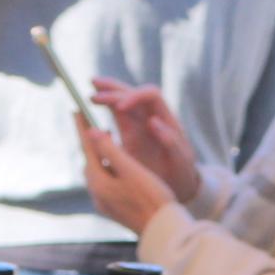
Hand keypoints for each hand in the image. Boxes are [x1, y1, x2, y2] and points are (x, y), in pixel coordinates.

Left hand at [77, 116, 175, 236]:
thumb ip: (110, 150)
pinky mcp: (113, 210)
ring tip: (108, 141)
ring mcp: (104, 204)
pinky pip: (106, 183)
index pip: (87, 148)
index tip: (77, 109)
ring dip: (101, 156)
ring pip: (98, 173)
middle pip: (90, 161)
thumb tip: (91, 132)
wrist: (163, 230)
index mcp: (99, 182)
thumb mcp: (132, 169)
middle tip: (92, 123)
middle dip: (91, 142)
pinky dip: (109, 169)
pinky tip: (119, 167)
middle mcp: (97, 194)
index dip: (82, 127)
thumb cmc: (151, 197)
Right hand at [93, 78, 203, 208]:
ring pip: (124, 100)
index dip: (134, 96)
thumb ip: (171, 142)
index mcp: (167, 119)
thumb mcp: (181, 161)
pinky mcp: (132, 133)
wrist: (180, 186)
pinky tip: (92, 108)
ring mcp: (142, 124)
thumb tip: (153, 121)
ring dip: (109, 92)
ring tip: (92, 87)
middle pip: (134, 91)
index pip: (151, 95)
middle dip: (115, 89)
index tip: (119, 107)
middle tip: (94, 90)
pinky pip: (118, 115)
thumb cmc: (182, 174)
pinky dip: (106, 108)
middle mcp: (153, 116)